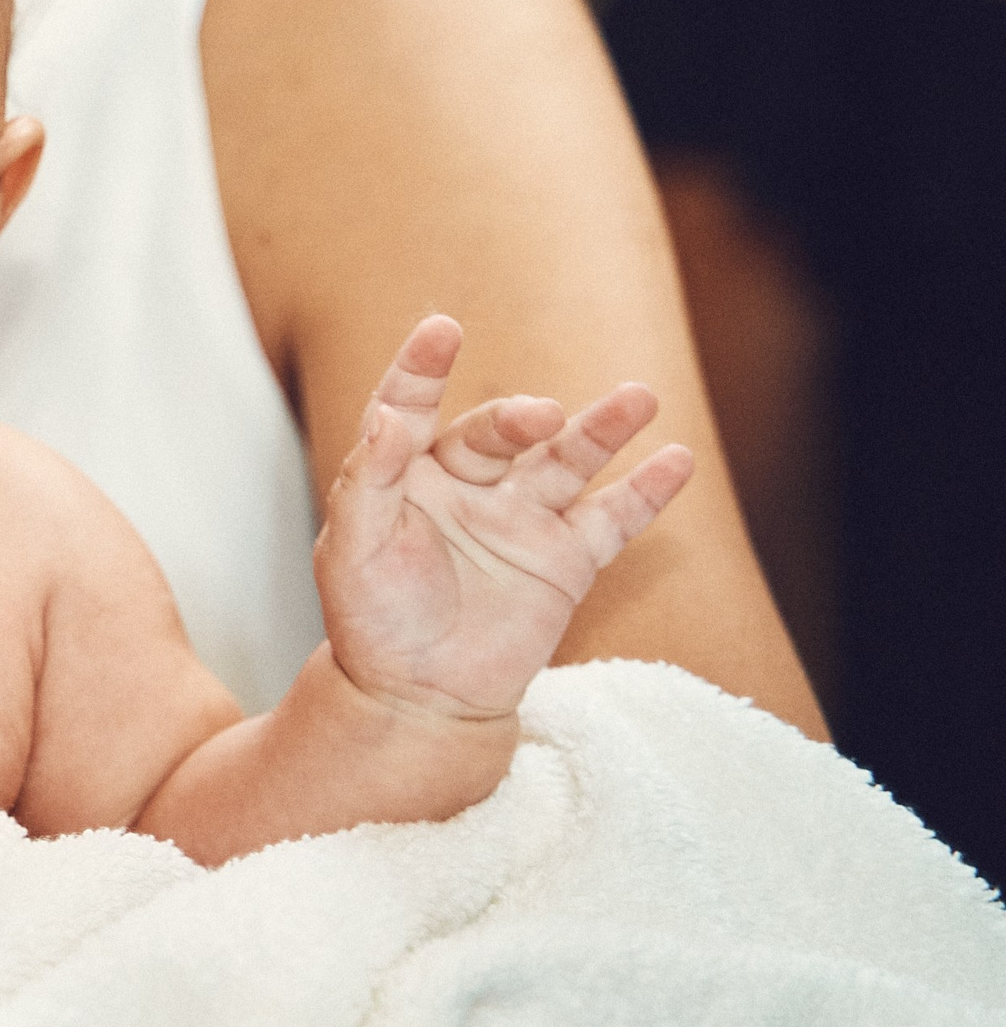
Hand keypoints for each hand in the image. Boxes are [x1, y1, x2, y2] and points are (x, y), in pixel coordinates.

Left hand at [315, 315, 692, 721]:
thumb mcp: (350, 550)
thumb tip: (387, 414)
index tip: (442, 329)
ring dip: (603, 429)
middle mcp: (468, 485)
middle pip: (498, 432)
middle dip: (518, 419)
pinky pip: (611, 520)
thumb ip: (367, 481)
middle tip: (540, 416)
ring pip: (567, 460)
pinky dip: (646, 492)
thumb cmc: (371, 620)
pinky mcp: (564, 561)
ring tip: (639, 397)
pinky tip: (677, 461)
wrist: (417, 697)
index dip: (424, 368)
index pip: (413, 405)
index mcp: (407, 474)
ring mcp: (521, 520)